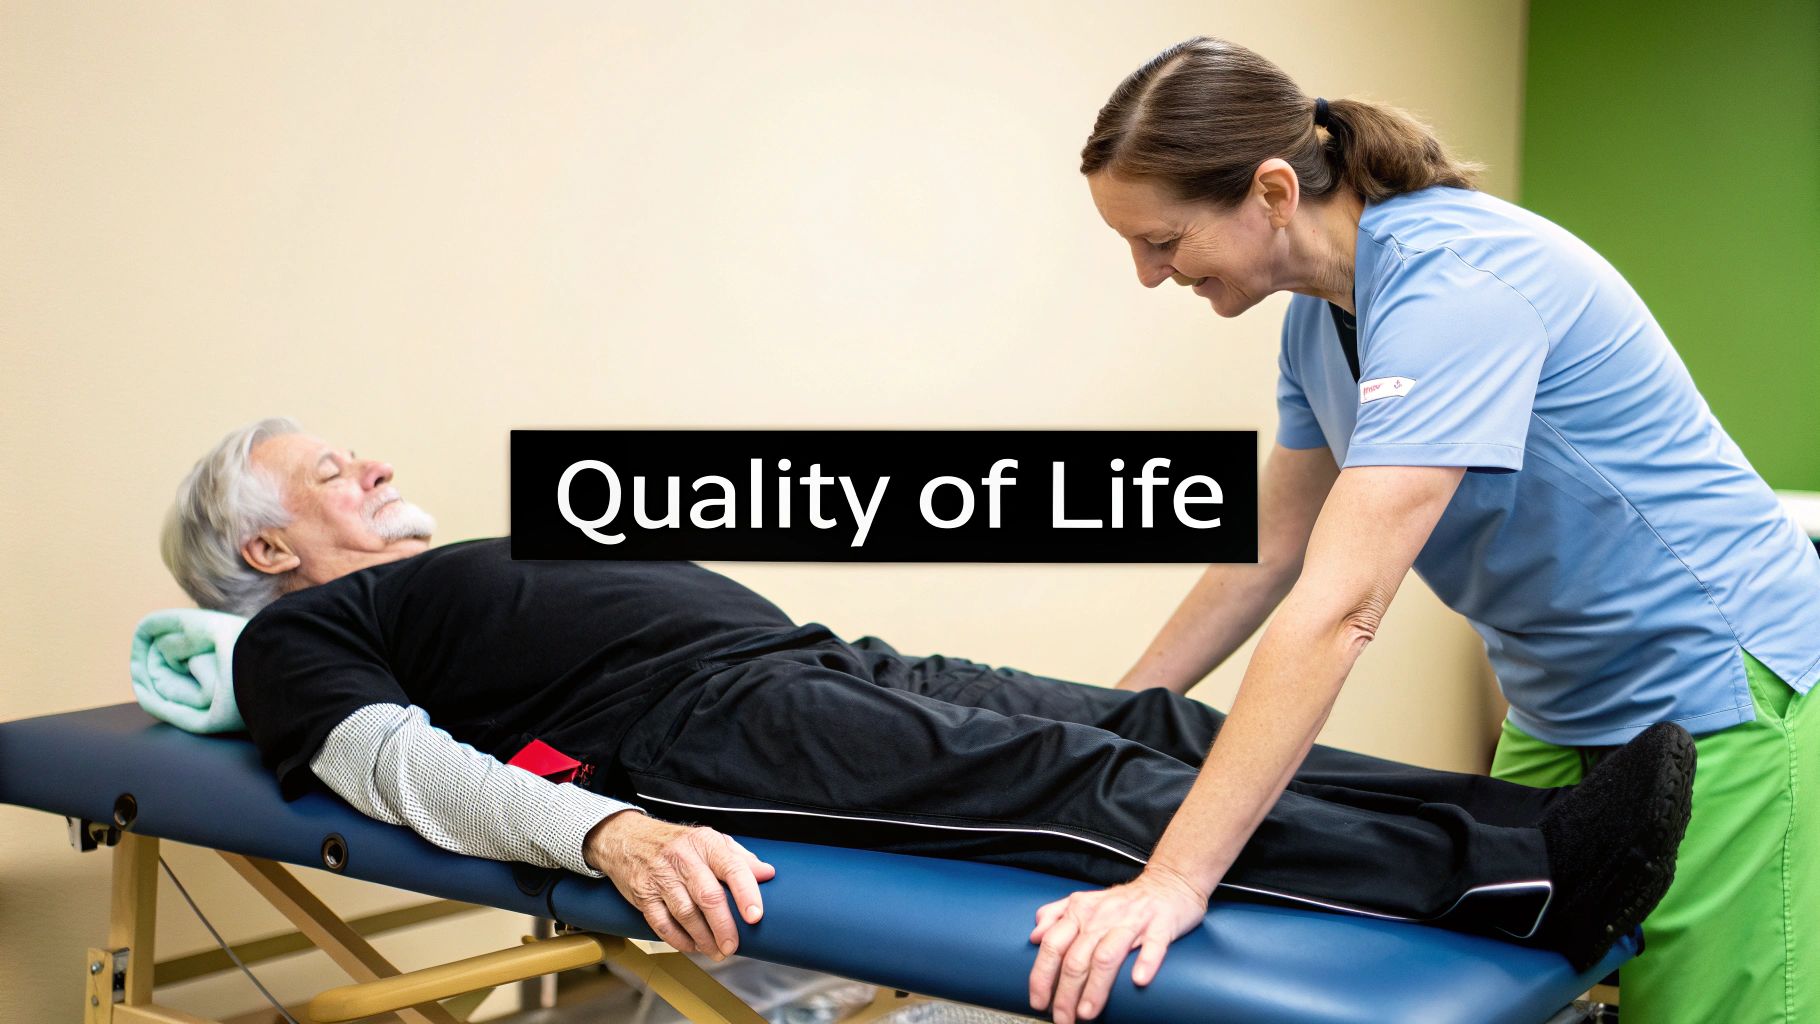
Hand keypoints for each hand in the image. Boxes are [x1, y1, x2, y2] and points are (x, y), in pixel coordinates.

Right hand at [584, 811, 774, 959]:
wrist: (626, 838)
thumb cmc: (675, 842)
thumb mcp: (709, 840)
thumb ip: (739, 858)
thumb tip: (767, 873)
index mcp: (705, 843)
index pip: (731, 867)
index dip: (746, 893)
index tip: (755, 916)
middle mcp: (683, 858)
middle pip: (708, 896)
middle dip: (724, 926)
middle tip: (732, 946)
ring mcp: (660, 876)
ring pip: (685, 913)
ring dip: (703, 938)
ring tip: (716, 951)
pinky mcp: (643, 894)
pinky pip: (662, 923)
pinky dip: (678, 939)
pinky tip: (692, 946)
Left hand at [1027, 866, 1208, 1022]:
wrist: (1169, 882)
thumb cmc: (1125, 900)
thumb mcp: (1085, 901)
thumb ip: (1056, 915)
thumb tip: (1035, 935)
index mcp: (1080, 910)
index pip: (1052, 945)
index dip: (1041, 976)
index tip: (1038, 1001)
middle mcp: (1102, 915)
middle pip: (1076, 958)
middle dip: (1065, 993)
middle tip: (1063, 1019)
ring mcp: (1132, 920)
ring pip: (1107, 956)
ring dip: (1095, 988)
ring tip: (1086, 1013)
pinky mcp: (1161, 924)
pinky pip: (1153, 944)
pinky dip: (1146, 962)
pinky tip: (1138, 980)